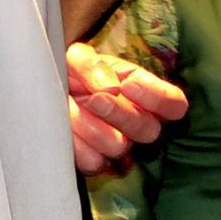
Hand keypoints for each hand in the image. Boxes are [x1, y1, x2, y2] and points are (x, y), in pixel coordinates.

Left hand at [66, 41, 186, 173]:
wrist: (45, 90)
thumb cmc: (71, 73)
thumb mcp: (79, 57)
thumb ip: (94, 65)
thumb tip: (111, 88)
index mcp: (146, 94)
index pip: (175, 105)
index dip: (157, 98)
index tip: (128, 85)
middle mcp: (139, 123)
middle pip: (149, 132)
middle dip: (119, 114)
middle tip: (95, 99)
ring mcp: (119, 144)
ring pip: (117, 147)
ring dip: (87, 124)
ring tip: (68, 106)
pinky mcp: (96, 161)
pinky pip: (93, 161)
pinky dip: (75, 143)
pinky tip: (65, 127)